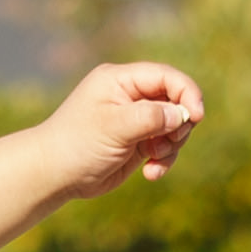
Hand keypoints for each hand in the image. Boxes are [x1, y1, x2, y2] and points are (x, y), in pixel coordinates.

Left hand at [41, 60, 204, 203]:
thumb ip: (150, 117)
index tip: (196, 116)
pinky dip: (164, 160)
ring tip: (154, 160)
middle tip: (166, 144)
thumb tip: (182, 114)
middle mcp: (130, 95)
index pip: (166, 76)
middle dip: (179, 124)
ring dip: (172, 146)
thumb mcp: (114, 127)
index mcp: (121, 80)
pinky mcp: (138, 142)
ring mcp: (135, 119)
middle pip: (176, 101)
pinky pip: (165, 147)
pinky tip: (150, 174)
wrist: (54, 175)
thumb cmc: (77, 145)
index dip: (187, 93)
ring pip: (175, 126)